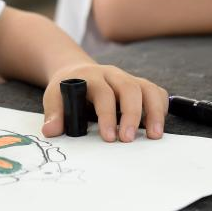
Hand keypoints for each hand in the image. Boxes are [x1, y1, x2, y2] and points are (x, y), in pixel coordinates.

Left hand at [41, 63, 167, 142]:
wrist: (75, 71)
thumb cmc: (66, 89)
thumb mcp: (54, 96)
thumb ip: (54, 113)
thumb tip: (51, 131)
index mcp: (91, 76)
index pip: (103, 93)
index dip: (107, 115)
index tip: (110, 138)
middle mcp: (112, 74)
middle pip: (129, 88)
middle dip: (132, 114)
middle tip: (129, 139)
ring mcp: (127, 78)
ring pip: (147, 88)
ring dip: (153, 112)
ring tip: (154, 135)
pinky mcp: (139, 85)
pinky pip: (156, 91)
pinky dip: (160, 107)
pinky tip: (157, 126)